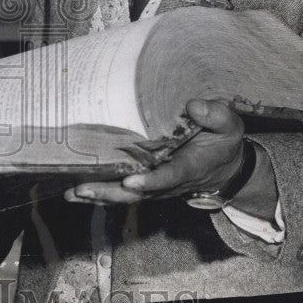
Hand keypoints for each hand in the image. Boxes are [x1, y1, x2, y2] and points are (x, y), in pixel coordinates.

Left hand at [66, 99, 245, 205]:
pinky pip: (122, 192)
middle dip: (110, 192)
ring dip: (99, 195)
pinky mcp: (146, 185)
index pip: (169, 176)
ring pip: (126, 196)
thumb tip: (193, 106)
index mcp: (189, 167)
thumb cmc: (222, 143)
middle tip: (83, 188)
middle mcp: (168, 182)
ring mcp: (156, 188)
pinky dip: (100, 193)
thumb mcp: (230, 127)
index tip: (131, 180)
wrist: (224, 168)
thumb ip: (216, 115)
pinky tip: (76, 191)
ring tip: (72, 192)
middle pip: (137, 193)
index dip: (151, 181)